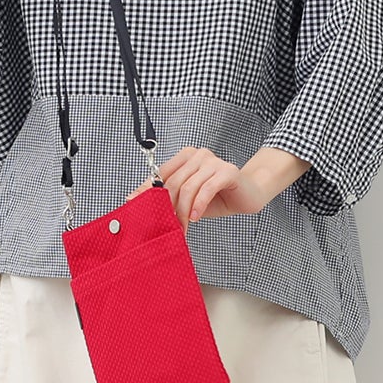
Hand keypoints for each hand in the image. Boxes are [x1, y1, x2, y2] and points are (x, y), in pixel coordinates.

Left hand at [125, 147, 266, 234]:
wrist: (248, 195)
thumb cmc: (217, 197)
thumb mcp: (188, 198)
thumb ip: (168, 196)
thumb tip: (135, 200)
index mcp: (185, 156)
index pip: (161, 173)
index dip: (147, 190)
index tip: (134, 204)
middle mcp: (198, 154)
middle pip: (173, 182)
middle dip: (169, 207)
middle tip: (169, 227)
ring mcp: (213, 161)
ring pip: (188, 187)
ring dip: (183, 211)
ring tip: (184, 227)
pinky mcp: (228, 171)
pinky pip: (207, 188)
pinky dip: (199, 205)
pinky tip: (196, 217)